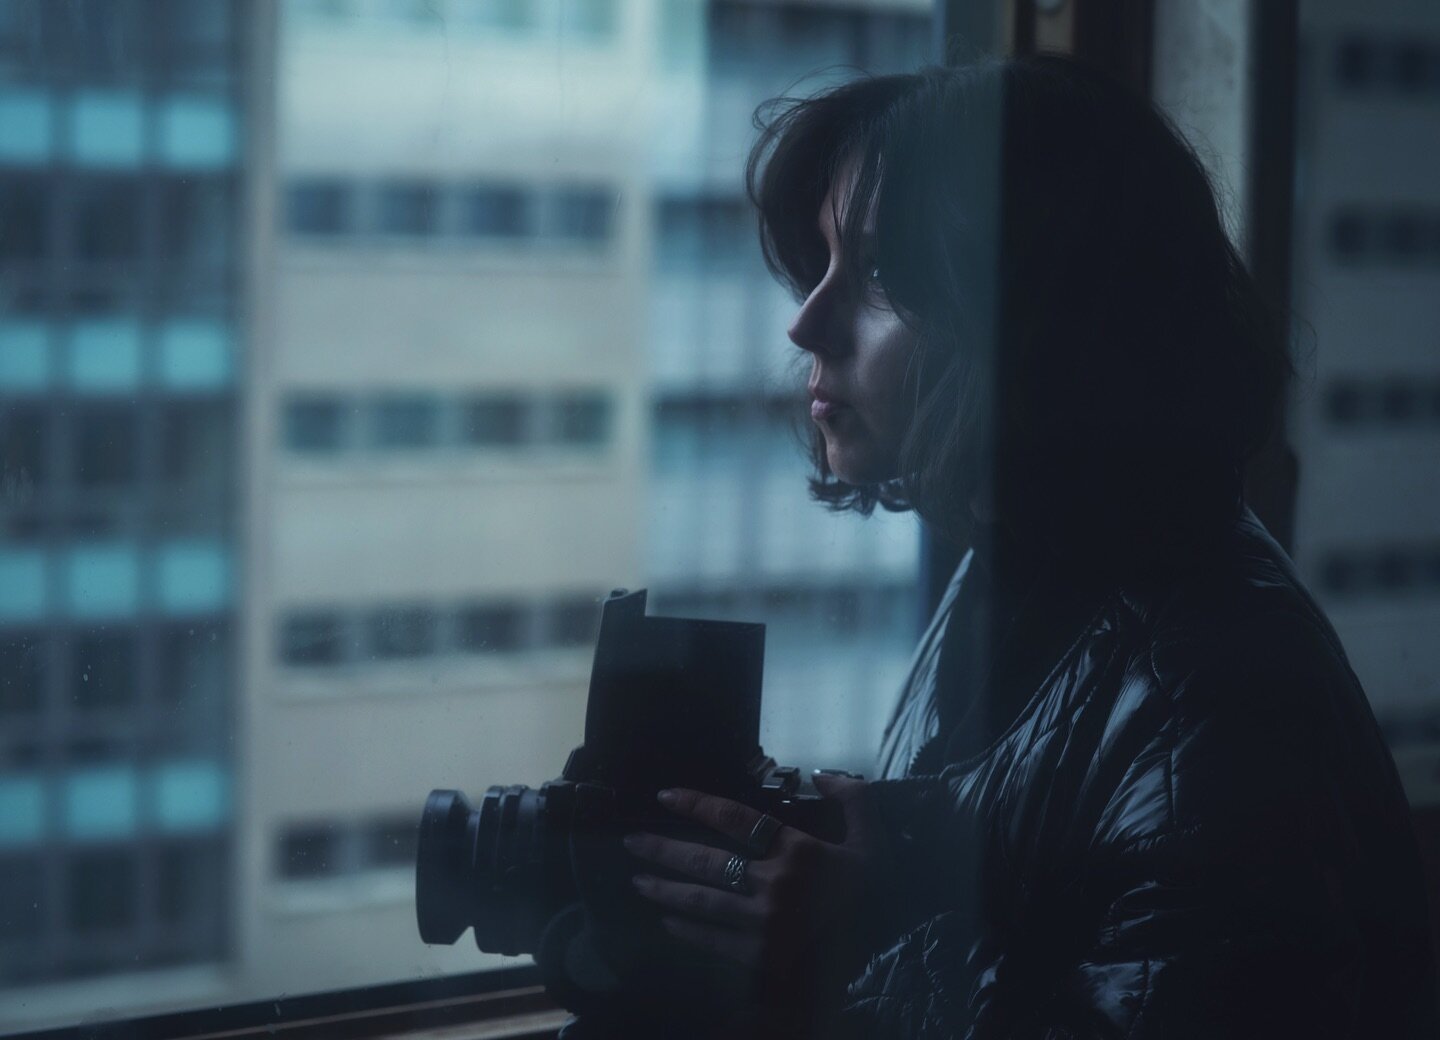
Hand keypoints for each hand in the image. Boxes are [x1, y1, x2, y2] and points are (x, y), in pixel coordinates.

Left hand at [623, 774, 888, 1035]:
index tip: (664, 796)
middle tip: (630, 842)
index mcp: (798, 852)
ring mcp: (762, 925)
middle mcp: (774, 886)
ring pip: (701, 902)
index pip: (735, 819)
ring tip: (637, 880)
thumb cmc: (872, 899)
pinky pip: (711, 940)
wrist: (885, 964)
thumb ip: (853, 801)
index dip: (696, 804)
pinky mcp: (757, 960)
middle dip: (663, 850)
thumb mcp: (874, 844)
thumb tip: (822, 773)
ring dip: (664, 890)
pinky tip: (667, 922)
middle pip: (706, 862)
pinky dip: (686, 930)